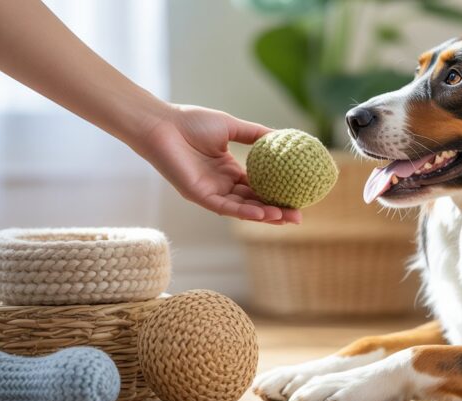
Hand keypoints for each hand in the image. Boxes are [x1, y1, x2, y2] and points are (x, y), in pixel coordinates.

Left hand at [134, 104, 301, 223]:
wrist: (163, 124)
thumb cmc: (191, 122)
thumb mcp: (232, 126)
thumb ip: (255, 134)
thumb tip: (283, 136)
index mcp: (229, 170)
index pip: (259, 188)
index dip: (278, 194)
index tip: (299, 197)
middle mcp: (222, 184)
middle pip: (255, 203)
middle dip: (277, 212)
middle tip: (299, 217)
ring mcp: (211, 192)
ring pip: (243, 209)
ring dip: (264, 215)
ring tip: (286, 218)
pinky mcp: (199, 195)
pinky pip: (226, 207)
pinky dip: (245, 212)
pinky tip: (263, 214)